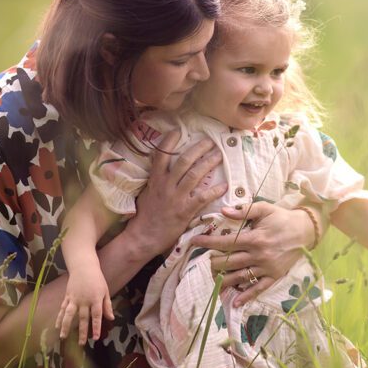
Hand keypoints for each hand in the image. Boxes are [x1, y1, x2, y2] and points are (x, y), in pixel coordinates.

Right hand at [56, 263, 114, 345]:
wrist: (84, 267)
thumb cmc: (97, 279)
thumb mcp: (105, 291)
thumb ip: (107, 306)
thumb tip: (111, 318)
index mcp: (96, 299)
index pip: (96, 316)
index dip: (96, 327)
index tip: (95, 337)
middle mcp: (84, 300)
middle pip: (83, 318)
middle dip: (82, 331)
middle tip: (81, 343)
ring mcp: (74, 299)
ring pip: (69, 315)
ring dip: (66, 326)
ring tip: (63, 337)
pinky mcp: (67, 297)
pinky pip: (62, 309)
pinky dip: (59, 318)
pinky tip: (56, 326)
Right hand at [122, 132, 227, 262]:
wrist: (143, 237)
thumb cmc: (145, 215)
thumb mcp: (147, 192)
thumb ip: (156, 180)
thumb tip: (164, 167)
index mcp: (155, 179)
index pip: (161, 155)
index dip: (169, 141)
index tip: (178, 130)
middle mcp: (166, 185)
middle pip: (184, 161)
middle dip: (199, 148)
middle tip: (210, 141)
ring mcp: (176, 197)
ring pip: (195, 175)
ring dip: (209, 163)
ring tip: (219, 155)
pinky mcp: (184, 211)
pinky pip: (202, 197)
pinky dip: (214, 190)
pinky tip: (224, 186)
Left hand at [193, 202, 316, 306]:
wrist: (306, 230)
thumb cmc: (283, 218)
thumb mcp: (265, 209)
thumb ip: (244, 210)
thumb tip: (223, 211)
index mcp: (255, 238)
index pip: (226, 242)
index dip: (209, 242)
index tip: (194, 242)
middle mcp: (259, 255)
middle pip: (230, 262)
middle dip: (213, 262)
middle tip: (202, 262)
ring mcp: (266, 268)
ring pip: (240, 277)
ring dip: (224, 280)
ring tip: (212, 280)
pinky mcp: (274, 276)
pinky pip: (259, 288)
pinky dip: (247, 296)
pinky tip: (235, 302)